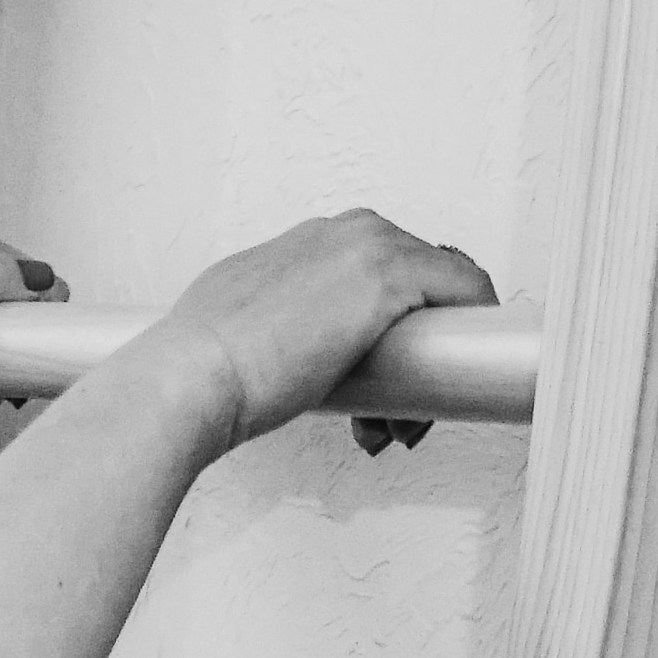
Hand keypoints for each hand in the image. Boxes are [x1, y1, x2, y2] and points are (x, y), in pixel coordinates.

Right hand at [132, 207, 501, 441]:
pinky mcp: (395, 275)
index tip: (374, 377)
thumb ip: (267, 326)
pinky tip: (444, 388)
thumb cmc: (195, 368)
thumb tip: (280, 355)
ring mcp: (369, 246)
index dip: (381, 332)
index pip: (372, 273)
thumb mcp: (232, 328)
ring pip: (438, 294)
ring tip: (395, 425)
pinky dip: (470, 334)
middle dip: (407, 350)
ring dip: (428, 362)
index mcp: (300, 244)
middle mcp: (338, 232)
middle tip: (387, 415)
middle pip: (412, 281)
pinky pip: (468, 292)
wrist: (187, 379)